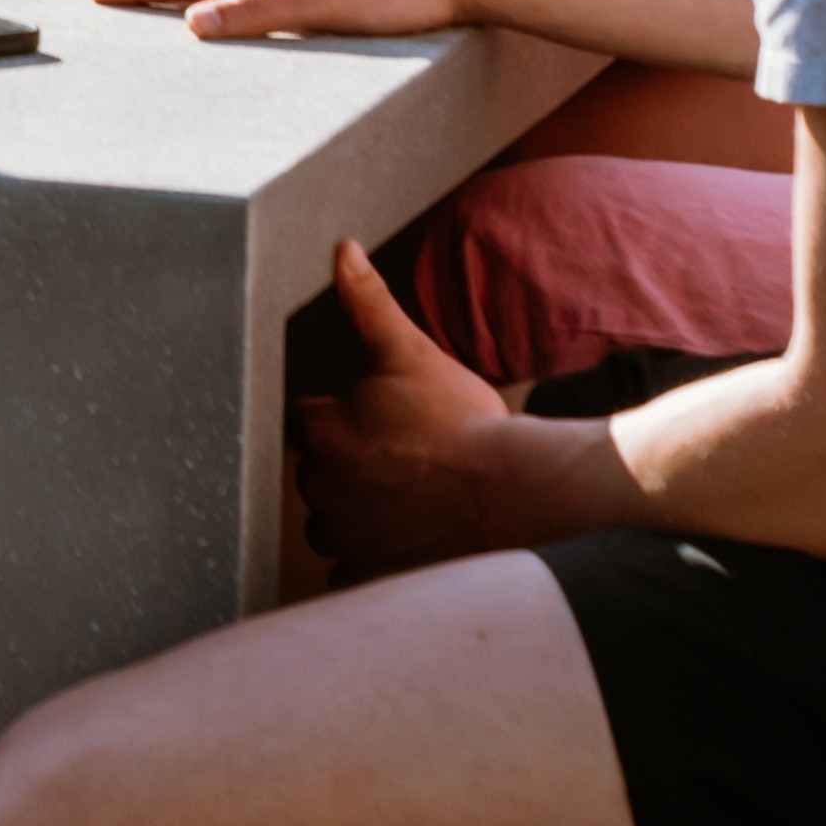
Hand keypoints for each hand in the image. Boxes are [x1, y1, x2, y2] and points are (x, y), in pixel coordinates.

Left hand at [291, 241, 559, 577]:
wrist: (516, 490)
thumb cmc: (464, 420)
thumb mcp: (411, 350)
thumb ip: (367, 302)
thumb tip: (341, 250)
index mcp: (322, 430)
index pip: (310, 419)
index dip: (345, 416)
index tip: (382, 422)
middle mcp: (321, 488)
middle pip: (318, 474)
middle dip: (349, 466)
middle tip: (404, 459)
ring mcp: (345, 537)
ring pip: (332, 523)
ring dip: (355, 514)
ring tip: (409, 498)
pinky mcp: (369, 574)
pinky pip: (350, 571)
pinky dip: (370, 559)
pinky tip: (407, 538)